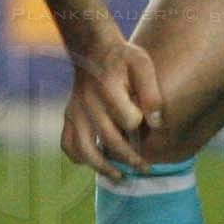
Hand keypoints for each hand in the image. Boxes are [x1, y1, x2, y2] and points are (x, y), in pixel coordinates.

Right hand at [60, 35, 163, 178]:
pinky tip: (95, 162)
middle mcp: (88, 102)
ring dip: (102, 167)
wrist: (92, 46)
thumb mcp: (142, 63)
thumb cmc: (122, 57)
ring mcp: (76, 110)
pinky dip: (78, 157)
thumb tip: (156, 123)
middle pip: (109, 140)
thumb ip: (151, 91)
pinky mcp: (69, 115)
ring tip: (120, 177)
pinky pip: (67, 144)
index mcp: (108, 88)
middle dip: (130, 158)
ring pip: (84, 149)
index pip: (128, 119)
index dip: (140, 124)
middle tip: (145, 167)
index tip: (146, 123)